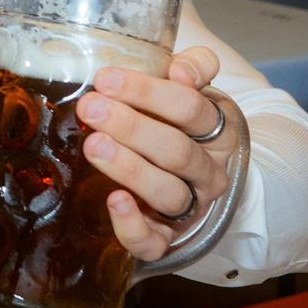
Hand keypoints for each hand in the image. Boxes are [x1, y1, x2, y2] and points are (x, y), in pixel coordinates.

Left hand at [73, 47, 234, 260]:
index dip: (149, 92)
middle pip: (176, 150)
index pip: (191, 108)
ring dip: (130, 168)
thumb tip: (181, 70)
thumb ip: (193, 67)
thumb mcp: (190, 88)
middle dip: (131, 127)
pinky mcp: (166, 237)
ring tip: (94, 145)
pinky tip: (114, 200)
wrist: (186, 173)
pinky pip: (154, 241)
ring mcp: (190, 207)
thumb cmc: (177, 121)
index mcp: (217, 130)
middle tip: (91, 108)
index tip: (105, 78)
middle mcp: (208, 171)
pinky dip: (133, 225)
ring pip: (167, 192)